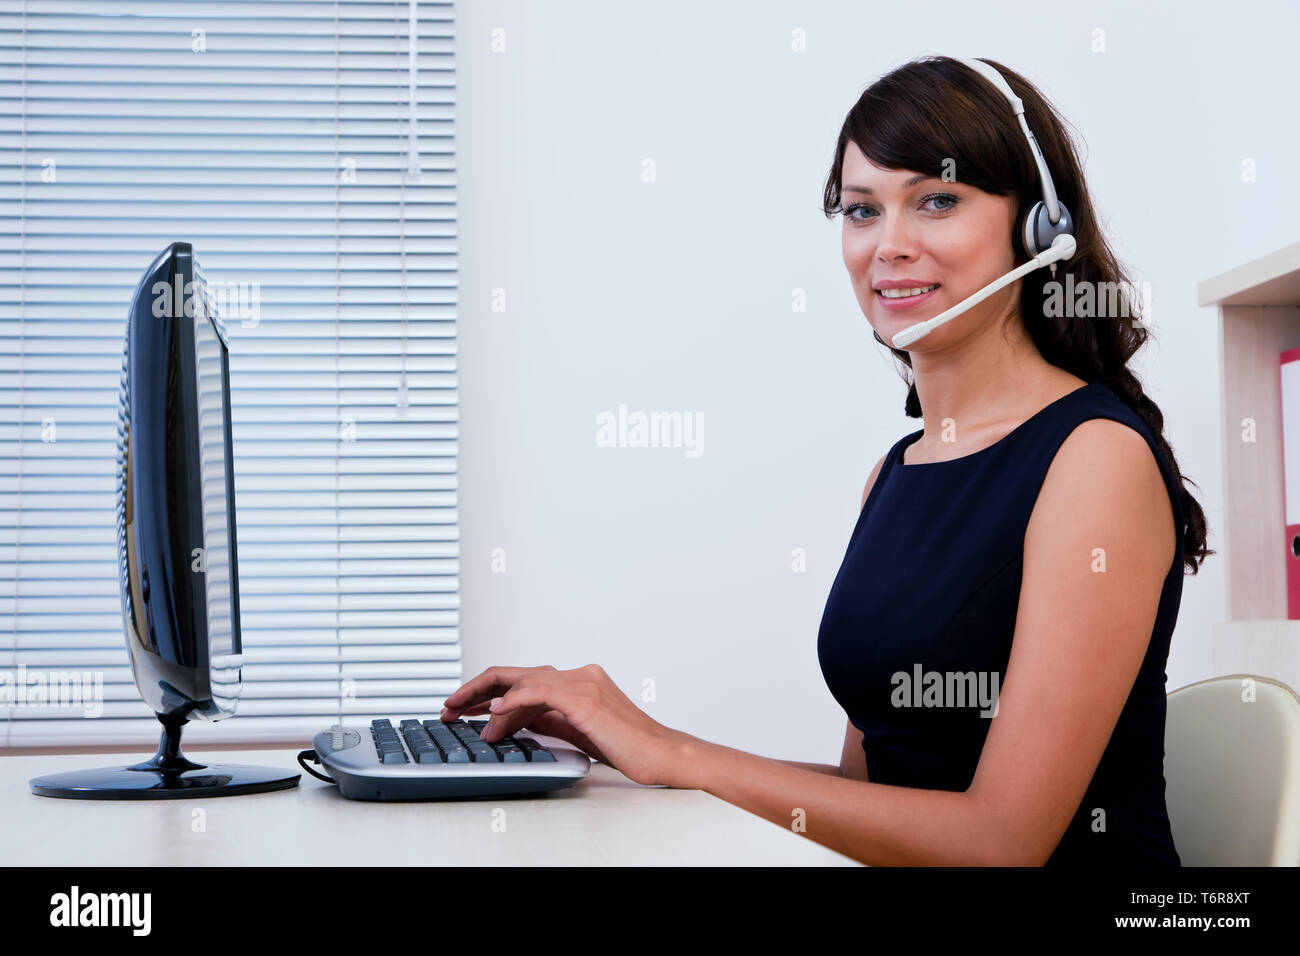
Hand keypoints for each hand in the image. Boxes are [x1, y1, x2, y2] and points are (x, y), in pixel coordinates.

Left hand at [440, 664, 693, 787]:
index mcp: (579, 681)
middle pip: (516, 672)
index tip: (464, 707)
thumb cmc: (629, 747)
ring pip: (523, 680)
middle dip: (476, 688)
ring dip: (487, 699)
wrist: (661, 754)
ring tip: (461, 714)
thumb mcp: (579, 731)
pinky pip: (540, 692)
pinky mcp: (585, 699)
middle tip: (448, 705)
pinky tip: (495, 713)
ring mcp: (583, 683)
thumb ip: (550, 720)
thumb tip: (516, 720)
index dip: (490, 692)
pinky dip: (513, 701)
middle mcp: (579, 675)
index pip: (524, 679)